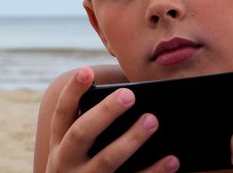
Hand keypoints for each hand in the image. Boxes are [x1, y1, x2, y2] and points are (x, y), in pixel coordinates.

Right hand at [45, 67, 179, 172]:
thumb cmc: (85, 169)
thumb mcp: (77, 151)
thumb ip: (94, 126)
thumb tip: (128, 96)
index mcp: (60, 144)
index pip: (63, 113)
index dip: (73, 91)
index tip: (87, 70)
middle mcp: (65, 163)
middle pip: (81, 133)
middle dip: (105, 113)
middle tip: (129, 94)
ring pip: (107, 160)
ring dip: (131, 139)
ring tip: (152, 120)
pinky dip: (154, 171)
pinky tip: (172, 160)